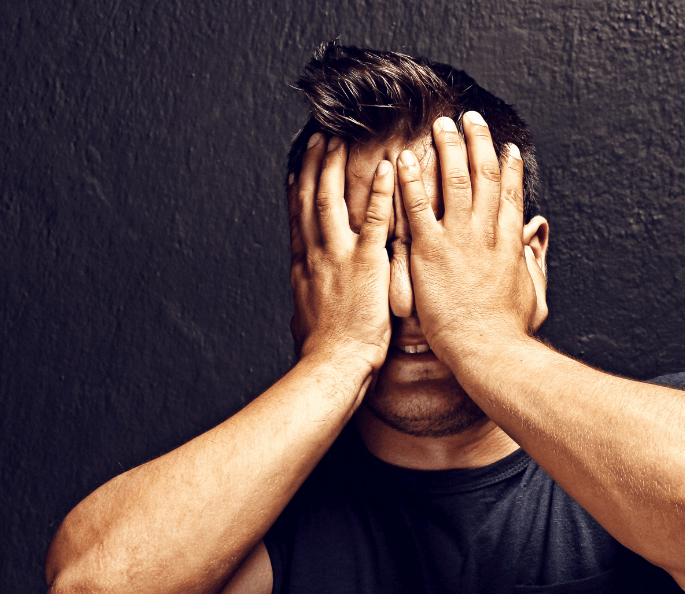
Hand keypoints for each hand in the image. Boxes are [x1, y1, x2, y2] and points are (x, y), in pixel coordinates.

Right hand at [288, 133, 393, 373]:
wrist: (332, 364)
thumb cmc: (324, 350)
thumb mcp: (306, 317)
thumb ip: (308, 299)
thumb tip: (300, 301)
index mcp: (303, 265)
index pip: (297, 216)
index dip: (297, 187)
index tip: (298, 165)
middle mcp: (316, 254)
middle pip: (310, 199)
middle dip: (314, 165)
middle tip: (319, 137)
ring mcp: (339, 256)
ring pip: (332, 200)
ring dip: (336, 167)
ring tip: (340, 140)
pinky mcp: (366, 263)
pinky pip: (375, 220)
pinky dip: (381, 192)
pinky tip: (388, 169)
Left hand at [395, 113, 547, 366]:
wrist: (488, 349)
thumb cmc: (509, 332)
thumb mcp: (533, 293)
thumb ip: (533, 263)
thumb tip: (536, 241)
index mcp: (509, 242)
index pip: (510, 194)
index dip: (509, 167)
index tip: (507, 147)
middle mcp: (486, 232)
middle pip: (484, 175)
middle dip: (478, 143)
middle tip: (470, 119)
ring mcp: (458, 238)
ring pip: (455, 180)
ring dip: (448, 148)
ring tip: (441, 125)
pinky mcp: (430, 250)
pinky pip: (418, 207)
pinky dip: (413, 180)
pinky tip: (407, 158)